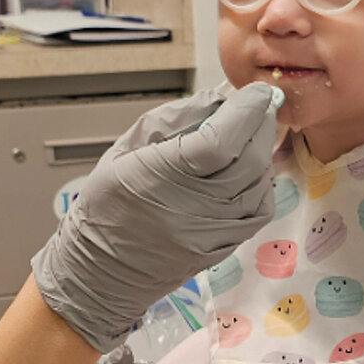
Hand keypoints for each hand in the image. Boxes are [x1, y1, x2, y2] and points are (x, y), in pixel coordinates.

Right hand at [32, 83, 277, 351]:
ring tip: (248, 136)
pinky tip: (247, 171)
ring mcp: (212, 233)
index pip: (221, 141)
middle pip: (249, 159)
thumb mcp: (127, 148)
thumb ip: (174, 119)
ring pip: (259, 183)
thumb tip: (217, 101)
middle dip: (261, 125)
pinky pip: (259, 209)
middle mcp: (192, 208)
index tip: (258, 92)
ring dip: (262, 152)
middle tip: (260, 106)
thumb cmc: (106, 206)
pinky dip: (261, 183)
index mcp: (161, 178)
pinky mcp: (225, 248)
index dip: (246, 111)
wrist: (101, 271)